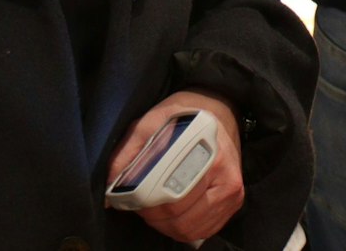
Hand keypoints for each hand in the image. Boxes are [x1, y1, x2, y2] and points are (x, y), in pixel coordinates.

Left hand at [107, 90, 245, 243]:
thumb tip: (111, 185)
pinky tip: (173, 213)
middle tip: (140, 202)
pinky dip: (180, 229)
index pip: (169, 190)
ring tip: (156, 207)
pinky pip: (200, 231)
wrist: (219, 114)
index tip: (130, 196)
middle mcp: (225, 173)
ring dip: (164, 224)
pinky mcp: (233, 204)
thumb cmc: (184, 118)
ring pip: (188, 228)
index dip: (143, 200)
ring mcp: (232, 192)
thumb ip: (129, 151)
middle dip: (151, 214)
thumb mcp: (152, 121)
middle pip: (177, 213)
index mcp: (207, 148)